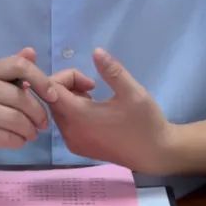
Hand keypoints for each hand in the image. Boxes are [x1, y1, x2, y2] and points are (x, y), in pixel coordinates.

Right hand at [0, 47, 56, 170]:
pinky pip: (5, 137)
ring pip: (15, 119)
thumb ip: (14, 71)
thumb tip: (31, 52)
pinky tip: (18, 141)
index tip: (53, 96)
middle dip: (38, 114)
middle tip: (43, 125)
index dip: (41, 80)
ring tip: (31, 134)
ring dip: (29, 130)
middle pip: (20, 97)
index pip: (19, 65)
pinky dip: (18, 142)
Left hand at [49, 48, 171, 173]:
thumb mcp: (132, 92)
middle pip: (52, 100)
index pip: (51, 89)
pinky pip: (65, 124)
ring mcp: (72, 142)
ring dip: (71, 99)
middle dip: (69, 86)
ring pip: (58, 112)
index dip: (66, 77)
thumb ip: (112, 71)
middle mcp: (69, 132)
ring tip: (96, 98)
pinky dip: (74, 112)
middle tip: (94, 86)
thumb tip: (95, 51)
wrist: (155, 155)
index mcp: (78, 117)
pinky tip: (95, 112)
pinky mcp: (78, 148)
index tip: (91, 81)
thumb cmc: (144, 123)